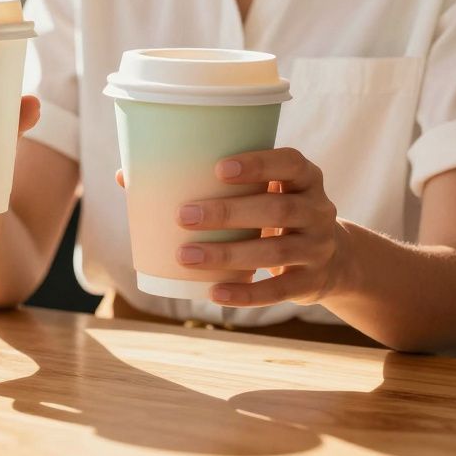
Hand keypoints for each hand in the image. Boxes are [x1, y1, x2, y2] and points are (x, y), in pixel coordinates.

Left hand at [119, 148, 348, 306]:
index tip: (218, 168)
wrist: (332, 258)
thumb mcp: (259, 191)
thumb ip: (206, 181)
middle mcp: (318, 209)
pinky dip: (245, 293)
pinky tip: (213, 293)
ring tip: (185, 255)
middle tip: (183, 215)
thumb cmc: (272, 211)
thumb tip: (124, 177)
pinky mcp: (312, 282)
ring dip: (228, 254)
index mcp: (305, 177)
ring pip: (276, 251)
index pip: (290, 162)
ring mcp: (318, 248)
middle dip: (230, 212)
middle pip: (278, 208)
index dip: (258, 163)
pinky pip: (279, 290)